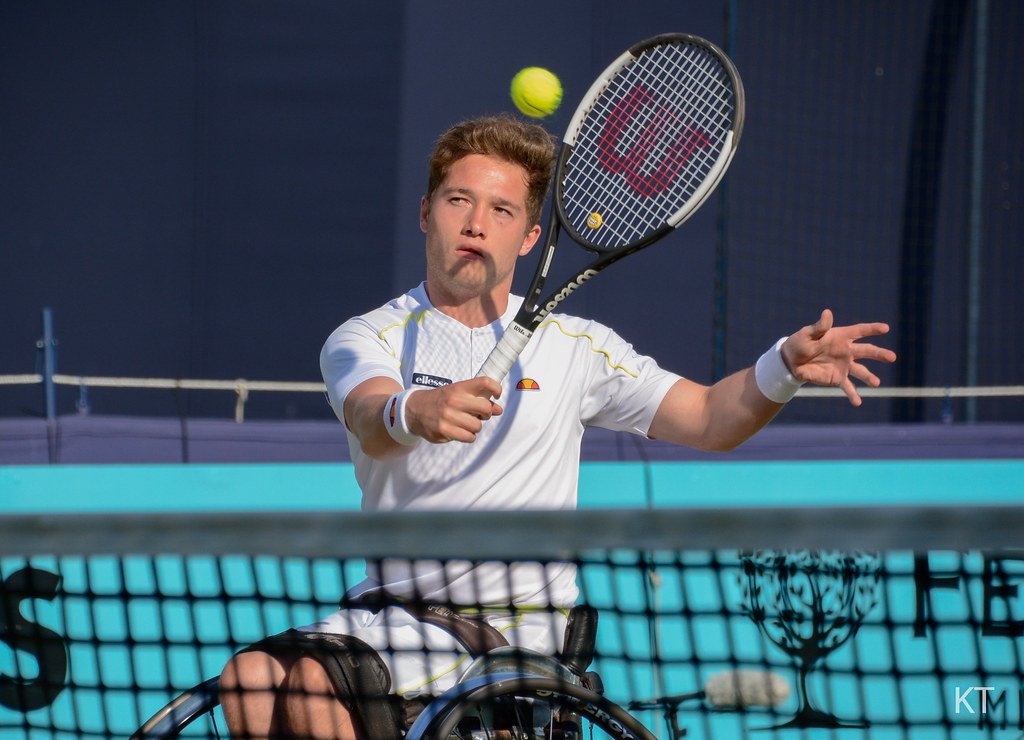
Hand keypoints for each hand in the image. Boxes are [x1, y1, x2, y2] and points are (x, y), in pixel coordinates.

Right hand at [405, 377, 502, 442]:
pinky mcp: (444, 430)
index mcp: (459, 388)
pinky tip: (461, 431)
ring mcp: (448, 415)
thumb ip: (479, 400)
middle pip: (485, 407)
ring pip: (478, 426)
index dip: (496, 388)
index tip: (497, 395)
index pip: (484, 382)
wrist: (415, 409)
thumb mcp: (458, 394)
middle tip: (479, 414)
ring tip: (465, 423)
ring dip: (475, 427)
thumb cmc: (441, 401)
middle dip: (486, 413)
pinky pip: (469, 437)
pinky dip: (468, 436)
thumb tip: (499, 410)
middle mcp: (454, 400)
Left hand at [780, 309, 896, 406]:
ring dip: (869, 377)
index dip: (872, 329)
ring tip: (876, 384)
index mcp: (841, 336)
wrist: (792, 361)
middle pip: (867, 351)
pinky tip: (857, 402)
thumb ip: (819, 327)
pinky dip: (853, 395)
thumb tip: (827, 313)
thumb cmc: (800, 343)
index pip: (860, 331)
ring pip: (861, 371)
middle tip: (892, 358)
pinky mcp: (838, 378)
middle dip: (879, 354)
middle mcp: (847, 351)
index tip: (885, 328)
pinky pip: (848, 387)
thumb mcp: (808, 334)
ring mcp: (844, 365)